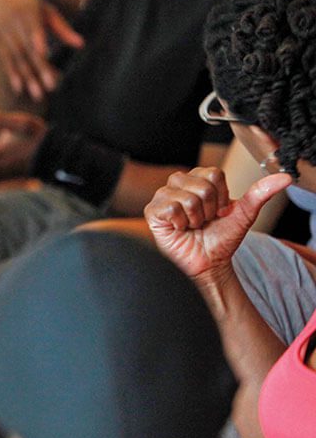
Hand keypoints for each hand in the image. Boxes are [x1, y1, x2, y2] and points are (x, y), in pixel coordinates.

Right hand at [0, 0, 82, 101]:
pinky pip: (5, 62)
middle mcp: (11, 25)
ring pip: (15, 59)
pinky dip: (12, 75)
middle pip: (26, 49)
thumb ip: (62, 29)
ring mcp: (1, 35)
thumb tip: (81, 44)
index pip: (33, 29)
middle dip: (38, 68)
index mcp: (26, 13)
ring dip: (26, 78)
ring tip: (38, 95)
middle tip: (51, 87)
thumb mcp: (47, 12)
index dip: (37, 41)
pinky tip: (19, 89)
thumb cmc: (31, 7)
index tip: (45, 54)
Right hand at [145, 169, 291, 285]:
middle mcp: (178, 184)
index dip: (221, 197)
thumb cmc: (220, 238)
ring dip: (196, 218)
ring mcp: (162, 196)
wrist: (208, 263)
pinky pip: (172, 208)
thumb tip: (284, 177)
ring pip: (188, 198)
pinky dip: (181, 223)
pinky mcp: (152, 212)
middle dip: (210, 209)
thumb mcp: (244, 214)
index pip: (214, 174)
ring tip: (192, 225)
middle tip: (204, 220)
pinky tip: (180, 228)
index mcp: (197, 179)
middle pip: (202, 185)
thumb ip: (260, 193)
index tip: (219, 211)